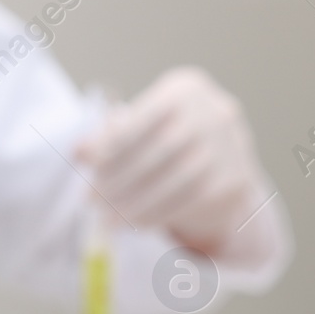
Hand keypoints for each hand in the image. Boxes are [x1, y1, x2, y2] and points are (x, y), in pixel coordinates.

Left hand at [76, 67, 271, 255]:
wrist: (225, 161)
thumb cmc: (172, 138)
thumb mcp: (146, 125)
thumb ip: (114, 136)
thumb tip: (80, 151)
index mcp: (186, 90)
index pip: (144, 117)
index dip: (112, 142)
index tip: (86, 163)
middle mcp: (214, 113)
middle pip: (158, 151)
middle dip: (119, 179)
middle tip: (90, 199)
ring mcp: (229, 148)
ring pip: (174, 182)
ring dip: (134, 204)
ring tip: (107, 219)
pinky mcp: (234, 181)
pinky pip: (189, 202)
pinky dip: (156, 215)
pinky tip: (133, 223)